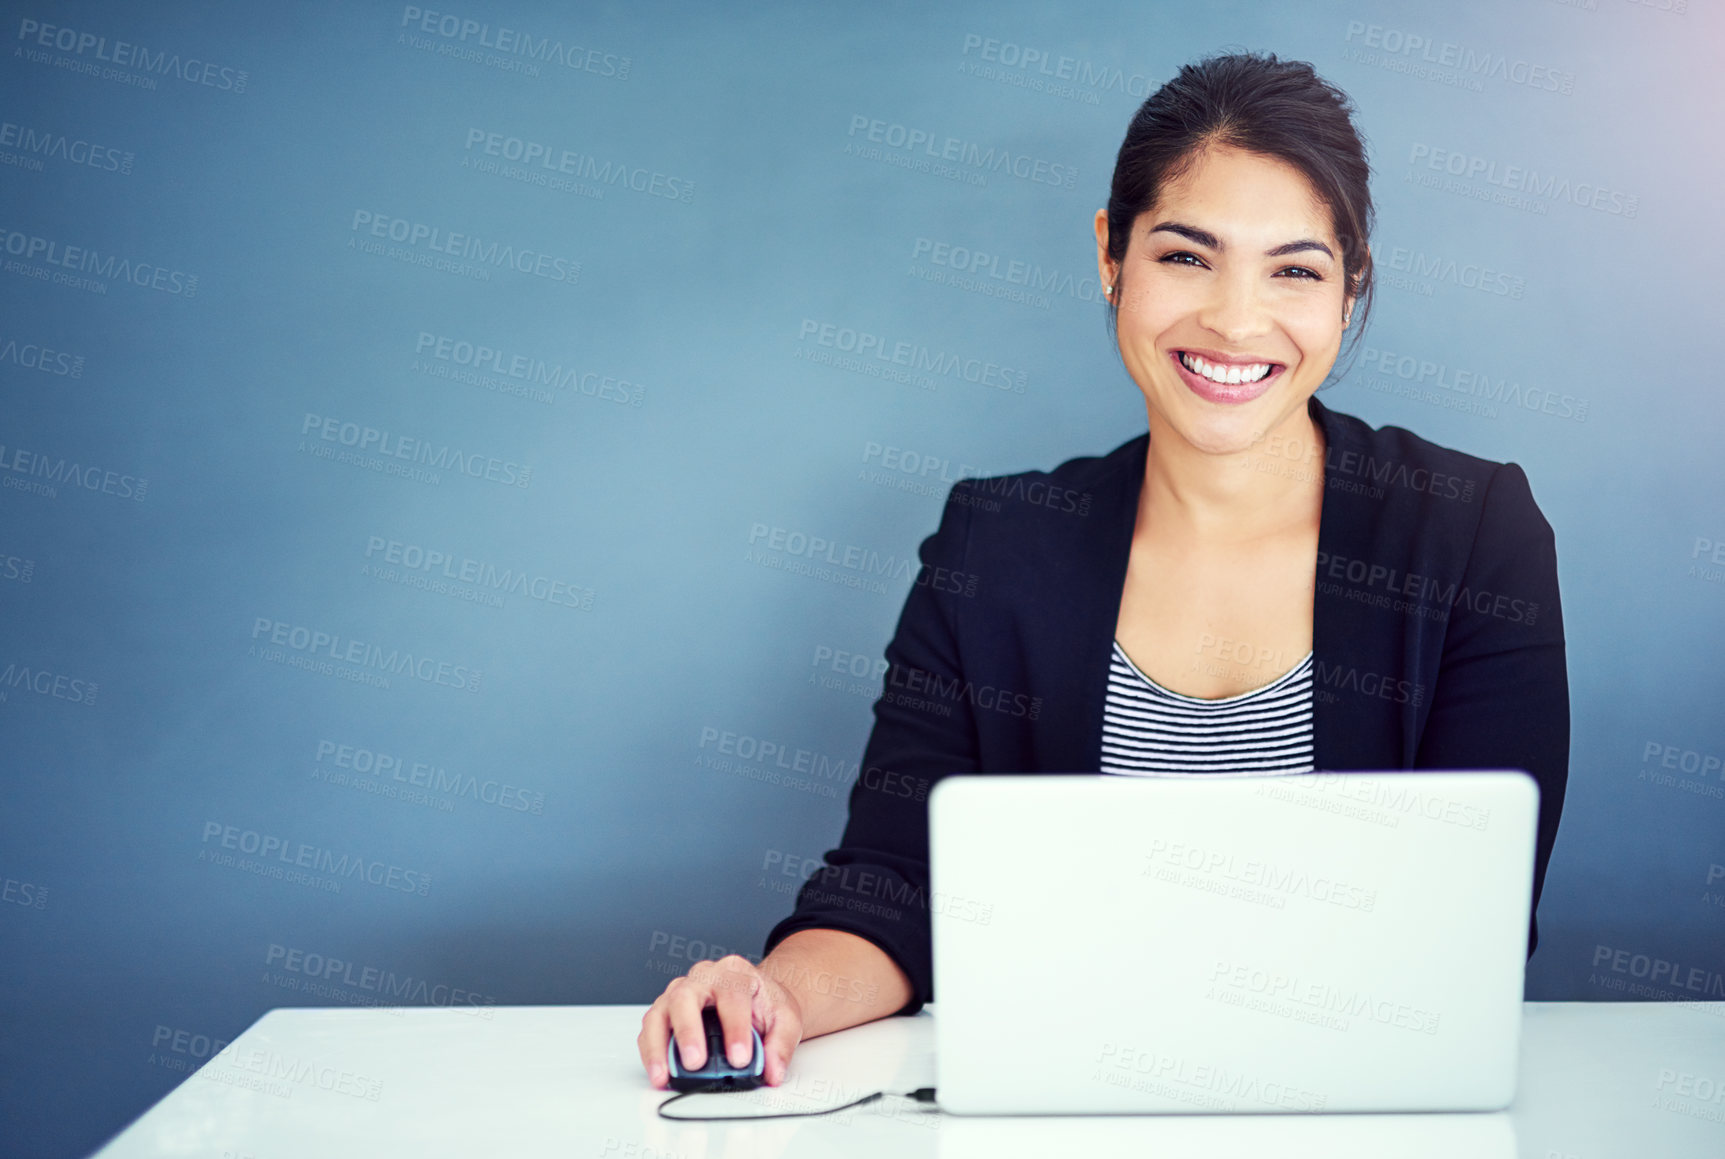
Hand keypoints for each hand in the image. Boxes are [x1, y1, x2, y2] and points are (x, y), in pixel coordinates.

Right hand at [637, 954, 803, 1087]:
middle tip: (695, 1062)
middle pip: (686, 996)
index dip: (735, 1029)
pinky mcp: (665, 1011)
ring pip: (660, 1012)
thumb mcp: (786, 1018)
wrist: (754, 996)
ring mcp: (679, 992)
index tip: (739, 1058)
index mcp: (734, 972)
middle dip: (688, 1032)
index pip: (732, 996)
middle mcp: (702, 977)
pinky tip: (659, 1072)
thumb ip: (780, 1045)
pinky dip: (651, 1052)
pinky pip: (650, 1029)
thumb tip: (772, 1071)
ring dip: (659, 1046)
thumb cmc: (764, 1003)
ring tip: (665, 1074)